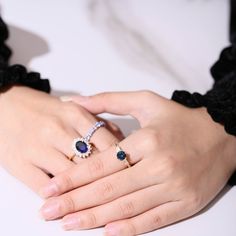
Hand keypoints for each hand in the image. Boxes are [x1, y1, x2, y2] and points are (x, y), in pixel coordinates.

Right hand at [0, 86, 118, 193]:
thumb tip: (123, 142)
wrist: (7, 105)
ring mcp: (38, 147)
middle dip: (108, 179)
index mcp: (76, 114)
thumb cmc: (47, 110)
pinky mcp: (19, 163)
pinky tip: (67, 202)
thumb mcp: (76, 109)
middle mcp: (58, 130)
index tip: (131, 173)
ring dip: (84, 193)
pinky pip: (44, 187)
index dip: (122, 161)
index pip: (108, 144)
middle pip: (92, 162)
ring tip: (98, 204)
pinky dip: (58, 198)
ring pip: (70, 178)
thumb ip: (102, 124)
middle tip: (121, 192)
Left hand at [39, 91, 235, 234]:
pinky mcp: (186, 203)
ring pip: (127, 207)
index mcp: (147, 140)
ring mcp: (174, 188)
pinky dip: (129, 228)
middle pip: (109, 189)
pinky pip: (153, 220)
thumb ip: (108, 101)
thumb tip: (74, 101)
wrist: (222, 135)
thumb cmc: (180, 119)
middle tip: (48, 212)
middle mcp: (160, 165)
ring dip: (94, 219)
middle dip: (75, 202)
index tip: (50, 188)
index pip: (101, 164)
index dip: (73, 178)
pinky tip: (106, 232)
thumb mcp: (145, 102)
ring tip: (67, 225)